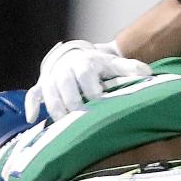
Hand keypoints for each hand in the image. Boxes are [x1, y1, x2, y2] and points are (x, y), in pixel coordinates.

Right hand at [24, 39, 151, 122]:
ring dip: (56, 109)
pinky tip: (33, 119)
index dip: (92, 90)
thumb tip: (149, 73)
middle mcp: (66, 70)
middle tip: (81, 117)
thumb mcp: (115, 63)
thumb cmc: (99, 65)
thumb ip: (130, 68)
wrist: (75, 56)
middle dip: (73, 102)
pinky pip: (34, 95)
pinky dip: (32, 106)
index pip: (86, 77)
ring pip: (50, 94)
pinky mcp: (42, 86)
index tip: (99, 102)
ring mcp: (52, 78)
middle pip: (66, 86)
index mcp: (85, 64)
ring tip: (64, 125)